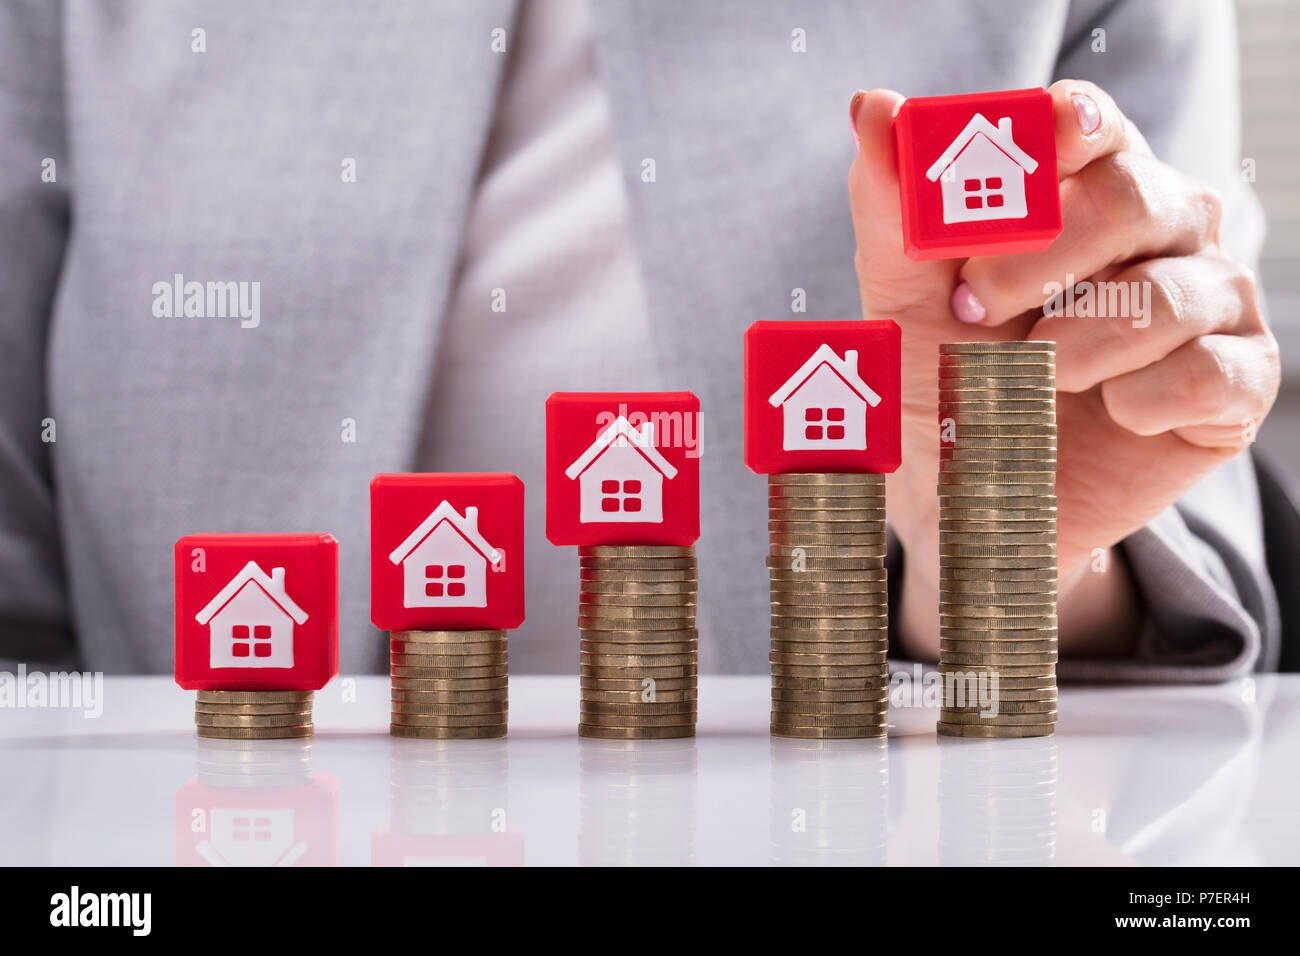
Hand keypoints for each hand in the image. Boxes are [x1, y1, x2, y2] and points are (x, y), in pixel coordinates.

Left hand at [848, 81, 1279, 660]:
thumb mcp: (905, 304)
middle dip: (1043, 258)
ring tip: (1031, 379)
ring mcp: (1209, 299)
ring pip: (1169, 294)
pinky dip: (1139, 402)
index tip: (1019, 164)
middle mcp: (1162, 228)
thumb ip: (894, 212)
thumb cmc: (947, 383)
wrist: (976, 500)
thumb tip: (871, 108)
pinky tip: (1107, 413)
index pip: (1088, 125)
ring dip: (1077, 347)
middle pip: (1134, 198)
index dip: (1055, 135)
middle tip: (974, 309)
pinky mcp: (1237, 379)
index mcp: (1083, 188)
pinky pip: (1208, 373)